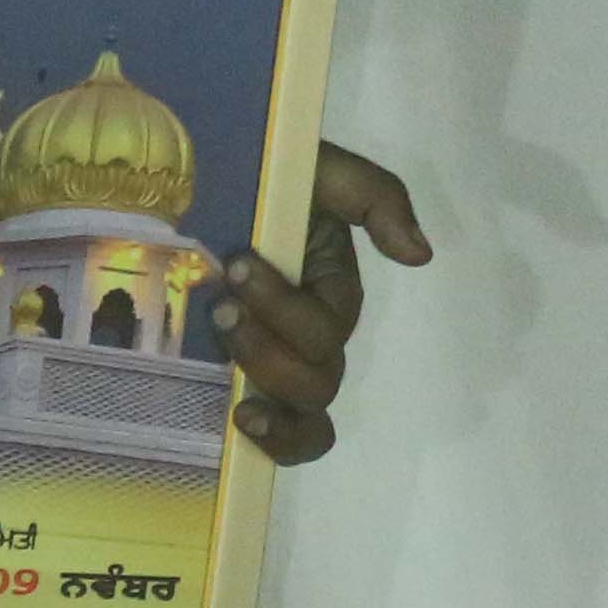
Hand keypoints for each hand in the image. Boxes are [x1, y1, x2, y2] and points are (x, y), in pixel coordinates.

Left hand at [223, 142, 428, 459]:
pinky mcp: (240, 380)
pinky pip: (286, 436)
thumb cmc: (255, 172)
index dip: (284, 307)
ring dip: (268, 377)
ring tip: (223, 339)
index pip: (331, 325)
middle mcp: (313, 330)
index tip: (237, 264)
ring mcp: (278, 360)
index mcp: (332, 286)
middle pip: (321, 375)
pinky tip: (242, 418)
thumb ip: (376, 198)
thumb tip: (420, 255)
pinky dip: (278, 441)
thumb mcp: (322, 167)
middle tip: (222, 306)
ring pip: (309, 408)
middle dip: (271, 344)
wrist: (187, 182)